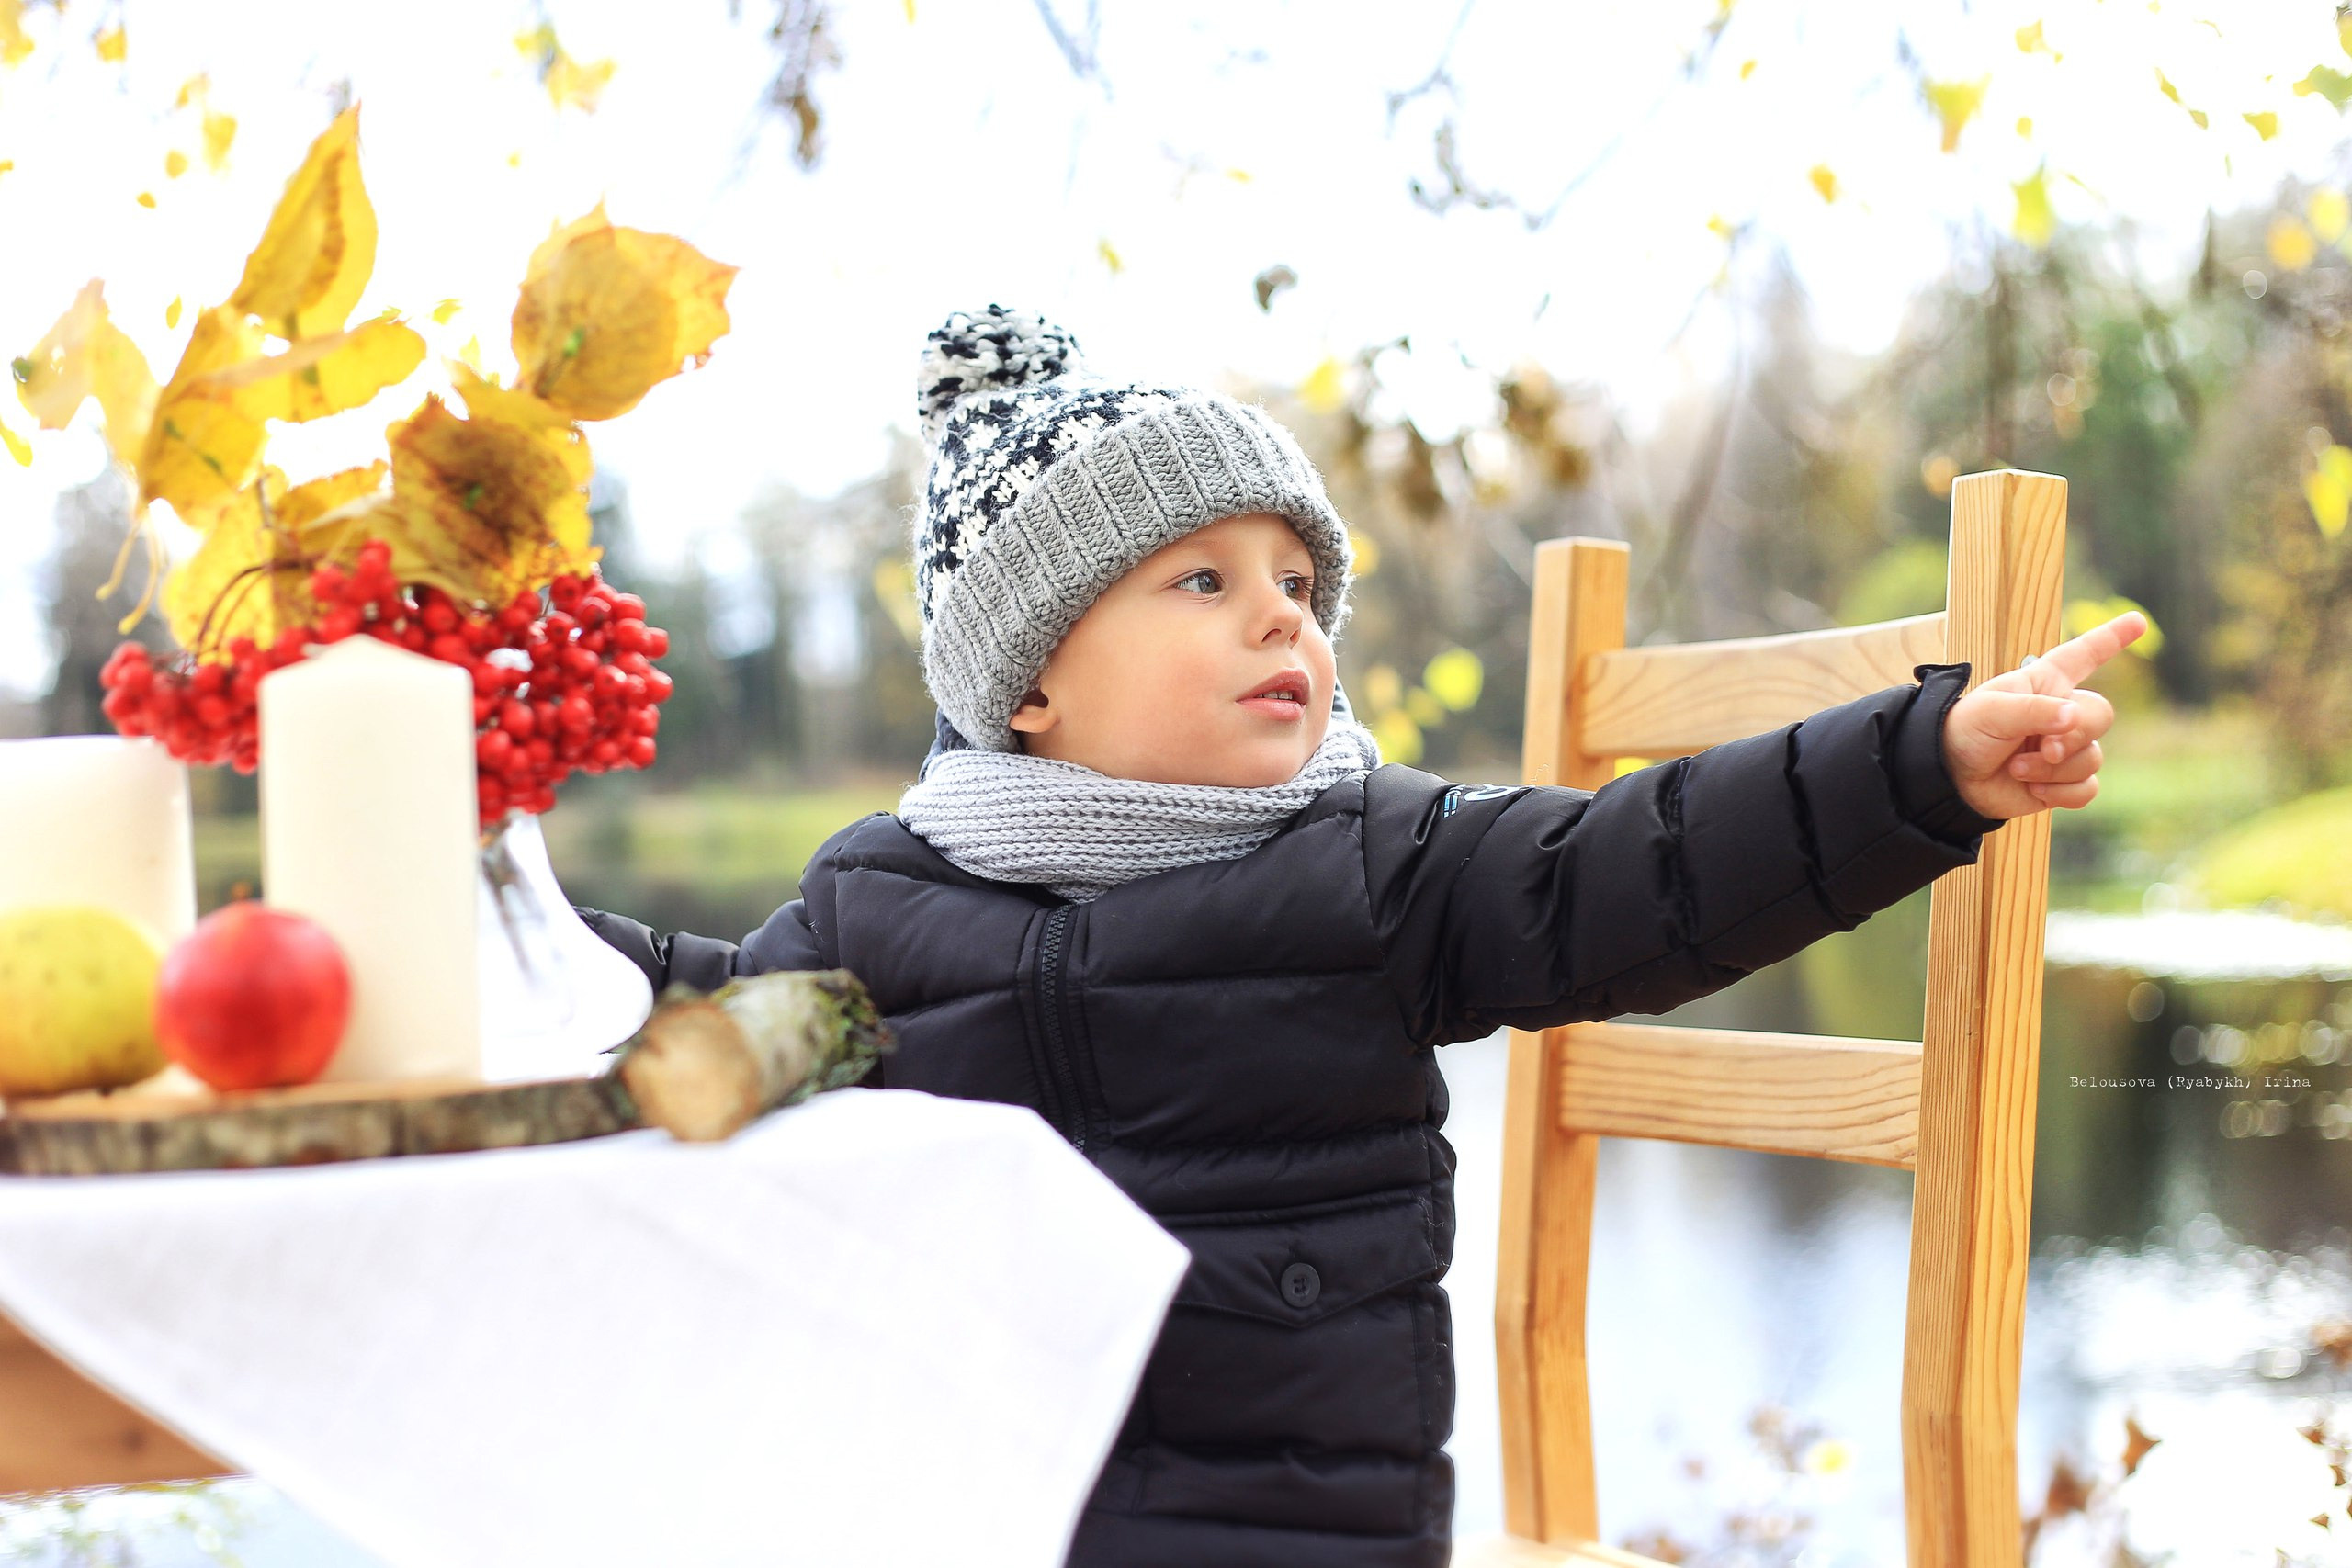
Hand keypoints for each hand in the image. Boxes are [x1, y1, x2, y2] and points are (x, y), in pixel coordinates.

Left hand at [1941, 611, 2147, 820]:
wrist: (1949, 779)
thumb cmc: (1966, 732)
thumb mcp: (1992, 711)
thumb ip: (2034, 711)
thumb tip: (2074, 718)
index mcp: (2045, 682)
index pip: (2084, 655)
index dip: (2112, 637)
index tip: (2138, 620)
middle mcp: (2061, 711)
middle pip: (2101, 715)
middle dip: (2074, 736)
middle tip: (2044, 748)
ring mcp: (2065, 748)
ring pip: (2092, 758)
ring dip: (2054, 769)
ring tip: (2016, 769)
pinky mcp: (2063, 781)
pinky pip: (2087, 788)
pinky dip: (2061, 793)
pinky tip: (2034, 789)